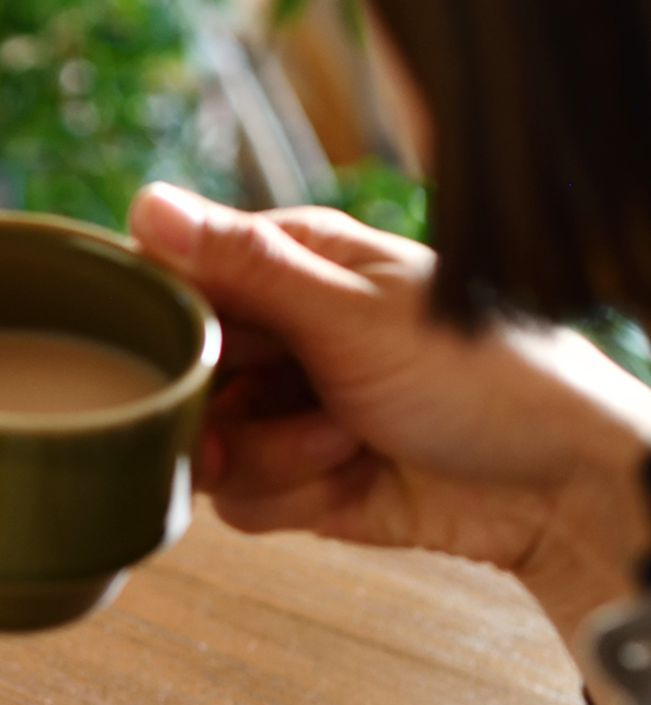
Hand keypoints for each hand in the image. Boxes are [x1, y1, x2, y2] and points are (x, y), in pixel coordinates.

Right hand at [129, 183, 650, 639]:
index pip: (174, 282)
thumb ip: (244, 266)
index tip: (210, 352)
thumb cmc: (485, 375)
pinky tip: (356, 477)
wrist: (556, 486)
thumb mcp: (355, 313)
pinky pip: (240, 501)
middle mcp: (279, 335)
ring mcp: (284, 409)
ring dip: (276, 458)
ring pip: (205, 448)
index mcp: (288, 267)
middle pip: (179, 378)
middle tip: (282, 408)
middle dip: (226, 411)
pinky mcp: (294, 478)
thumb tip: (147, 203)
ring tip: (349, 441)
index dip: (170, 326)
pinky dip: (297, 499)